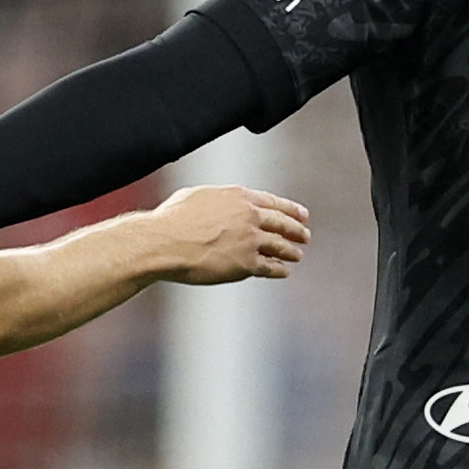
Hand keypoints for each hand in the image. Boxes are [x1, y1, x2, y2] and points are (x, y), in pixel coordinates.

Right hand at [146, 185, 310, 284]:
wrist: (164, 242)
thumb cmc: (172, 220)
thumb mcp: (195, 196)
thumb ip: (215, 199)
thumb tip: (217, 202)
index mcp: (239, 197)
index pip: (273, 202)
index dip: (290, 209)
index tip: (301, 214)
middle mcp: (250, 216)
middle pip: (282, 223)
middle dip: (296, 230)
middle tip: (304, 235)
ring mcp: (250, 240)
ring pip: (280, 246)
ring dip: (291, 251)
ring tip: (297, 255)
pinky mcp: (246, 263)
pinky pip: (269, 267)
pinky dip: (279, 270)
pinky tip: (283, 272)